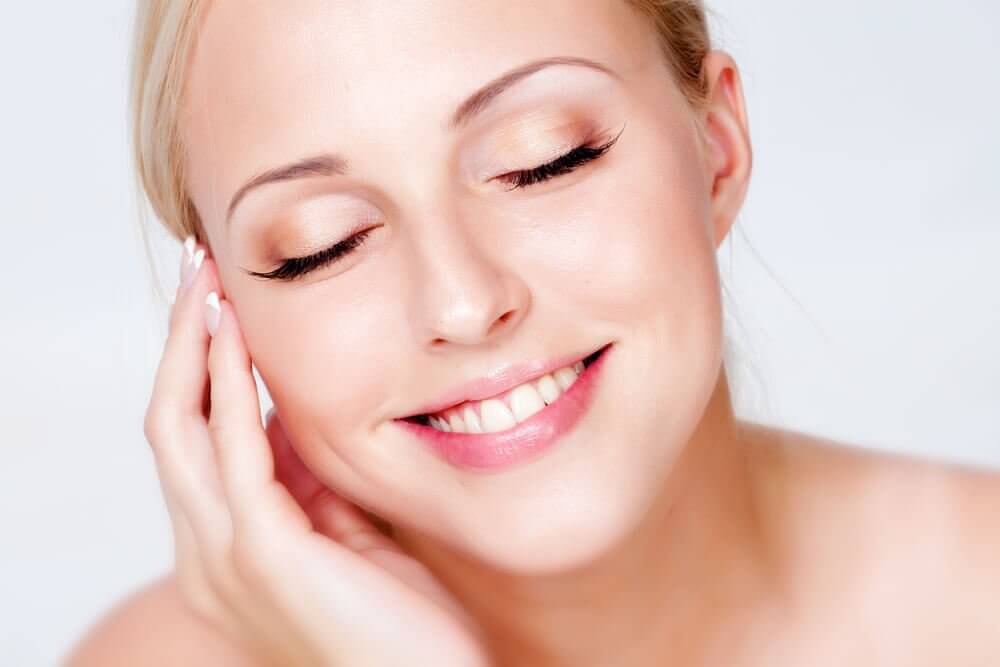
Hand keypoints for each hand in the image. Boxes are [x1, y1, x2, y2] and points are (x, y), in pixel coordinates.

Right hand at [143, 238, 489, 666]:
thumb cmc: (402, 623)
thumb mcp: (344, 532)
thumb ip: (310, 481)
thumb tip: (292, 411)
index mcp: (225, 548)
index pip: (193, 439)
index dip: (199, 364)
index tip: (218, 301)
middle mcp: (207, 554)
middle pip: (168, 423)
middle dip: (182, 340)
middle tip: (199, 267)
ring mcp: (225, 558)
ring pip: (179, 427)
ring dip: (195, 345)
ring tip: (209, 279)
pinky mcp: (263, 555)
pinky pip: (233, 449)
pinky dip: (230, 385)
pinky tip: (240, 334)